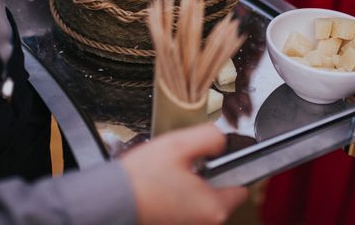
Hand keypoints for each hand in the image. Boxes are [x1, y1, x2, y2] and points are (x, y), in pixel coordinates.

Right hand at [121, 124, 247, 224]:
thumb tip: (221, 139)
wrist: (111, 200)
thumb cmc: (142, 178)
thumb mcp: (179, 144)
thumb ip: (209, 137)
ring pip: (202, 198)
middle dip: (208, 173)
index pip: (242, 186)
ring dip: (192, 183)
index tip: (218, 157)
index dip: (232, 166)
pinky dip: (179, 193)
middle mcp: (206, 222)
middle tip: (186, 161)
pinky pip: (186, 205)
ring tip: (170, 172)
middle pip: (222, 191)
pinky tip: (163, 183)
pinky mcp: (174, 223)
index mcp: (214, 206)